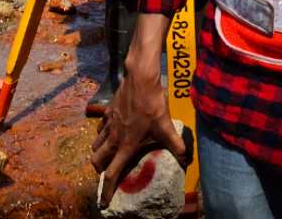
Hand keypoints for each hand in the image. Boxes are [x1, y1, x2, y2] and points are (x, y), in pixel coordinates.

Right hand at [91, 68, 184, 207]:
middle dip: (99, 170)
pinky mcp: (107, 112)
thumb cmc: (152, 104)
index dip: (106, 190)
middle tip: (106, 172)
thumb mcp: (165, 126)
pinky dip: (102, 134)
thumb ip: (175, 144)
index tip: (102, 202)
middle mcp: (113, 138)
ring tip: (107, 155)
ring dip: (98, 152)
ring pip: (95, 144)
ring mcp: (108, 124)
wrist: (140, 80)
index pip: (112, 173)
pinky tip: (111, 131)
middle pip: (96, 160)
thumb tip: (186, 158)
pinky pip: (100, 128)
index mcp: (125, 146)